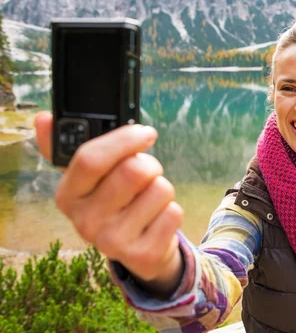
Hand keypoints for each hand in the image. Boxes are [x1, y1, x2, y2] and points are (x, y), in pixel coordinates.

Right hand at [34, 111, 183, 296]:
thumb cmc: (116, 202)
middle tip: (148, 172)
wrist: (137, 250)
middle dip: (151, 164)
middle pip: (134, 171)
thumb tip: (44, 119)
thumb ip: (69, 148)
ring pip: (159, 189)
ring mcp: (112, 241)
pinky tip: (157, 220)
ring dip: (163, 188)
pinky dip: (172, 210)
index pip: (90, 159)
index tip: (145, 133)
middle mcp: (85, 222)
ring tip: (149, 200)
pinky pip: (173, 213)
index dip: (123, 140)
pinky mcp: (143, 255)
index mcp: (68, 196)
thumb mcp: (91, 179)